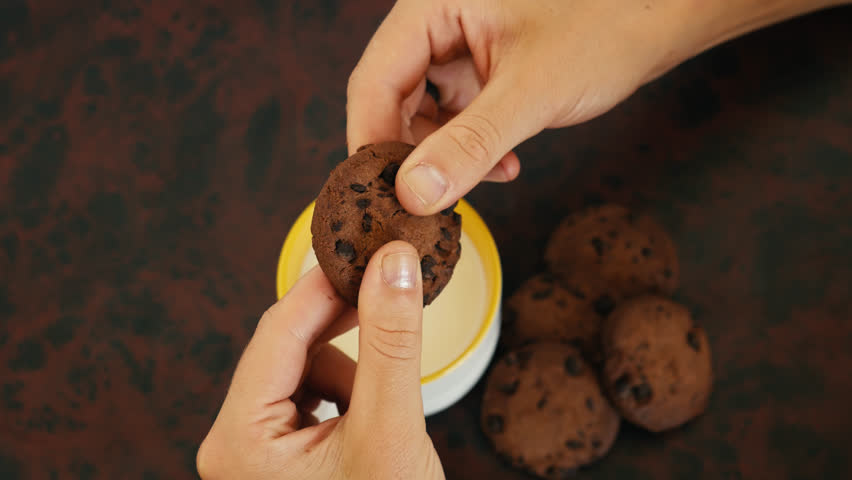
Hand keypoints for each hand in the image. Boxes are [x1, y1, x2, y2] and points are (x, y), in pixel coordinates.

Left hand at [197, 241, 444, 479]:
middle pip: (287, 348)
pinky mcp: (279, 454)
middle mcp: (232, 442)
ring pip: (303, 369)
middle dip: (343, 329)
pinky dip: (348, 393)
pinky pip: (311, 396)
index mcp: (237, 439)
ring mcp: (253, 451)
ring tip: (386, 404)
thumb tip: (392, 264)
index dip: (325, 286)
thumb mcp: (390, 428)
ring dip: (351, 369)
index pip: (277, 332)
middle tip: (389, 294)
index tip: (368, 250)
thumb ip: (390, 343)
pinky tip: (371, 419)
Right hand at [346, 0, 846, 215]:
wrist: (663, 19)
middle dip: (412, 152)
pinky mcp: (483, 64)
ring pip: (423, 109)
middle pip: (392, 96)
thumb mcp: (531, 92)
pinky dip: (471, 145)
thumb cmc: (607, 27)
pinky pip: (455, 113)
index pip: (374, 79)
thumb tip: (413, 194)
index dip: (371, 141)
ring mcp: (460, 42)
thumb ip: (469, 144)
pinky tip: (502, 164)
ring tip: (485, 176)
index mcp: (434, 4)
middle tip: (428, 200)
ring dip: (446, 153)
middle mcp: (439, 19)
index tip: (381, 194)